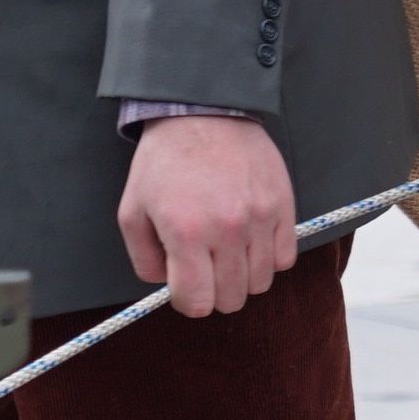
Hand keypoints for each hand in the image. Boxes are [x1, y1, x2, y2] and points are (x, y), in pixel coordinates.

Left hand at [118, 114, 299, 316]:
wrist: (205, 116)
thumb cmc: (164, 164)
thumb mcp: (132, 212)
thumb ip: (144, 259)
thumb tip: (168, 285)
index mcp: (185, 234)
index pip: (197, 300)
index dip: (189, 303)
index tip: (185, 290)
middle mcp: (227, 230)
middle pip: (233, 297)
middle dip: (216, 295)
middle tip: (206, 275)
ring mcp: (261, 219)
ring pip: (262, 282)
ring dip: (244, 278)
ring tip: (229, 257)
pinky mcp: (284, 207)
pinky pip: (286, 258)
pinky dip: (269, 260)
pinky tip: (252, 245)